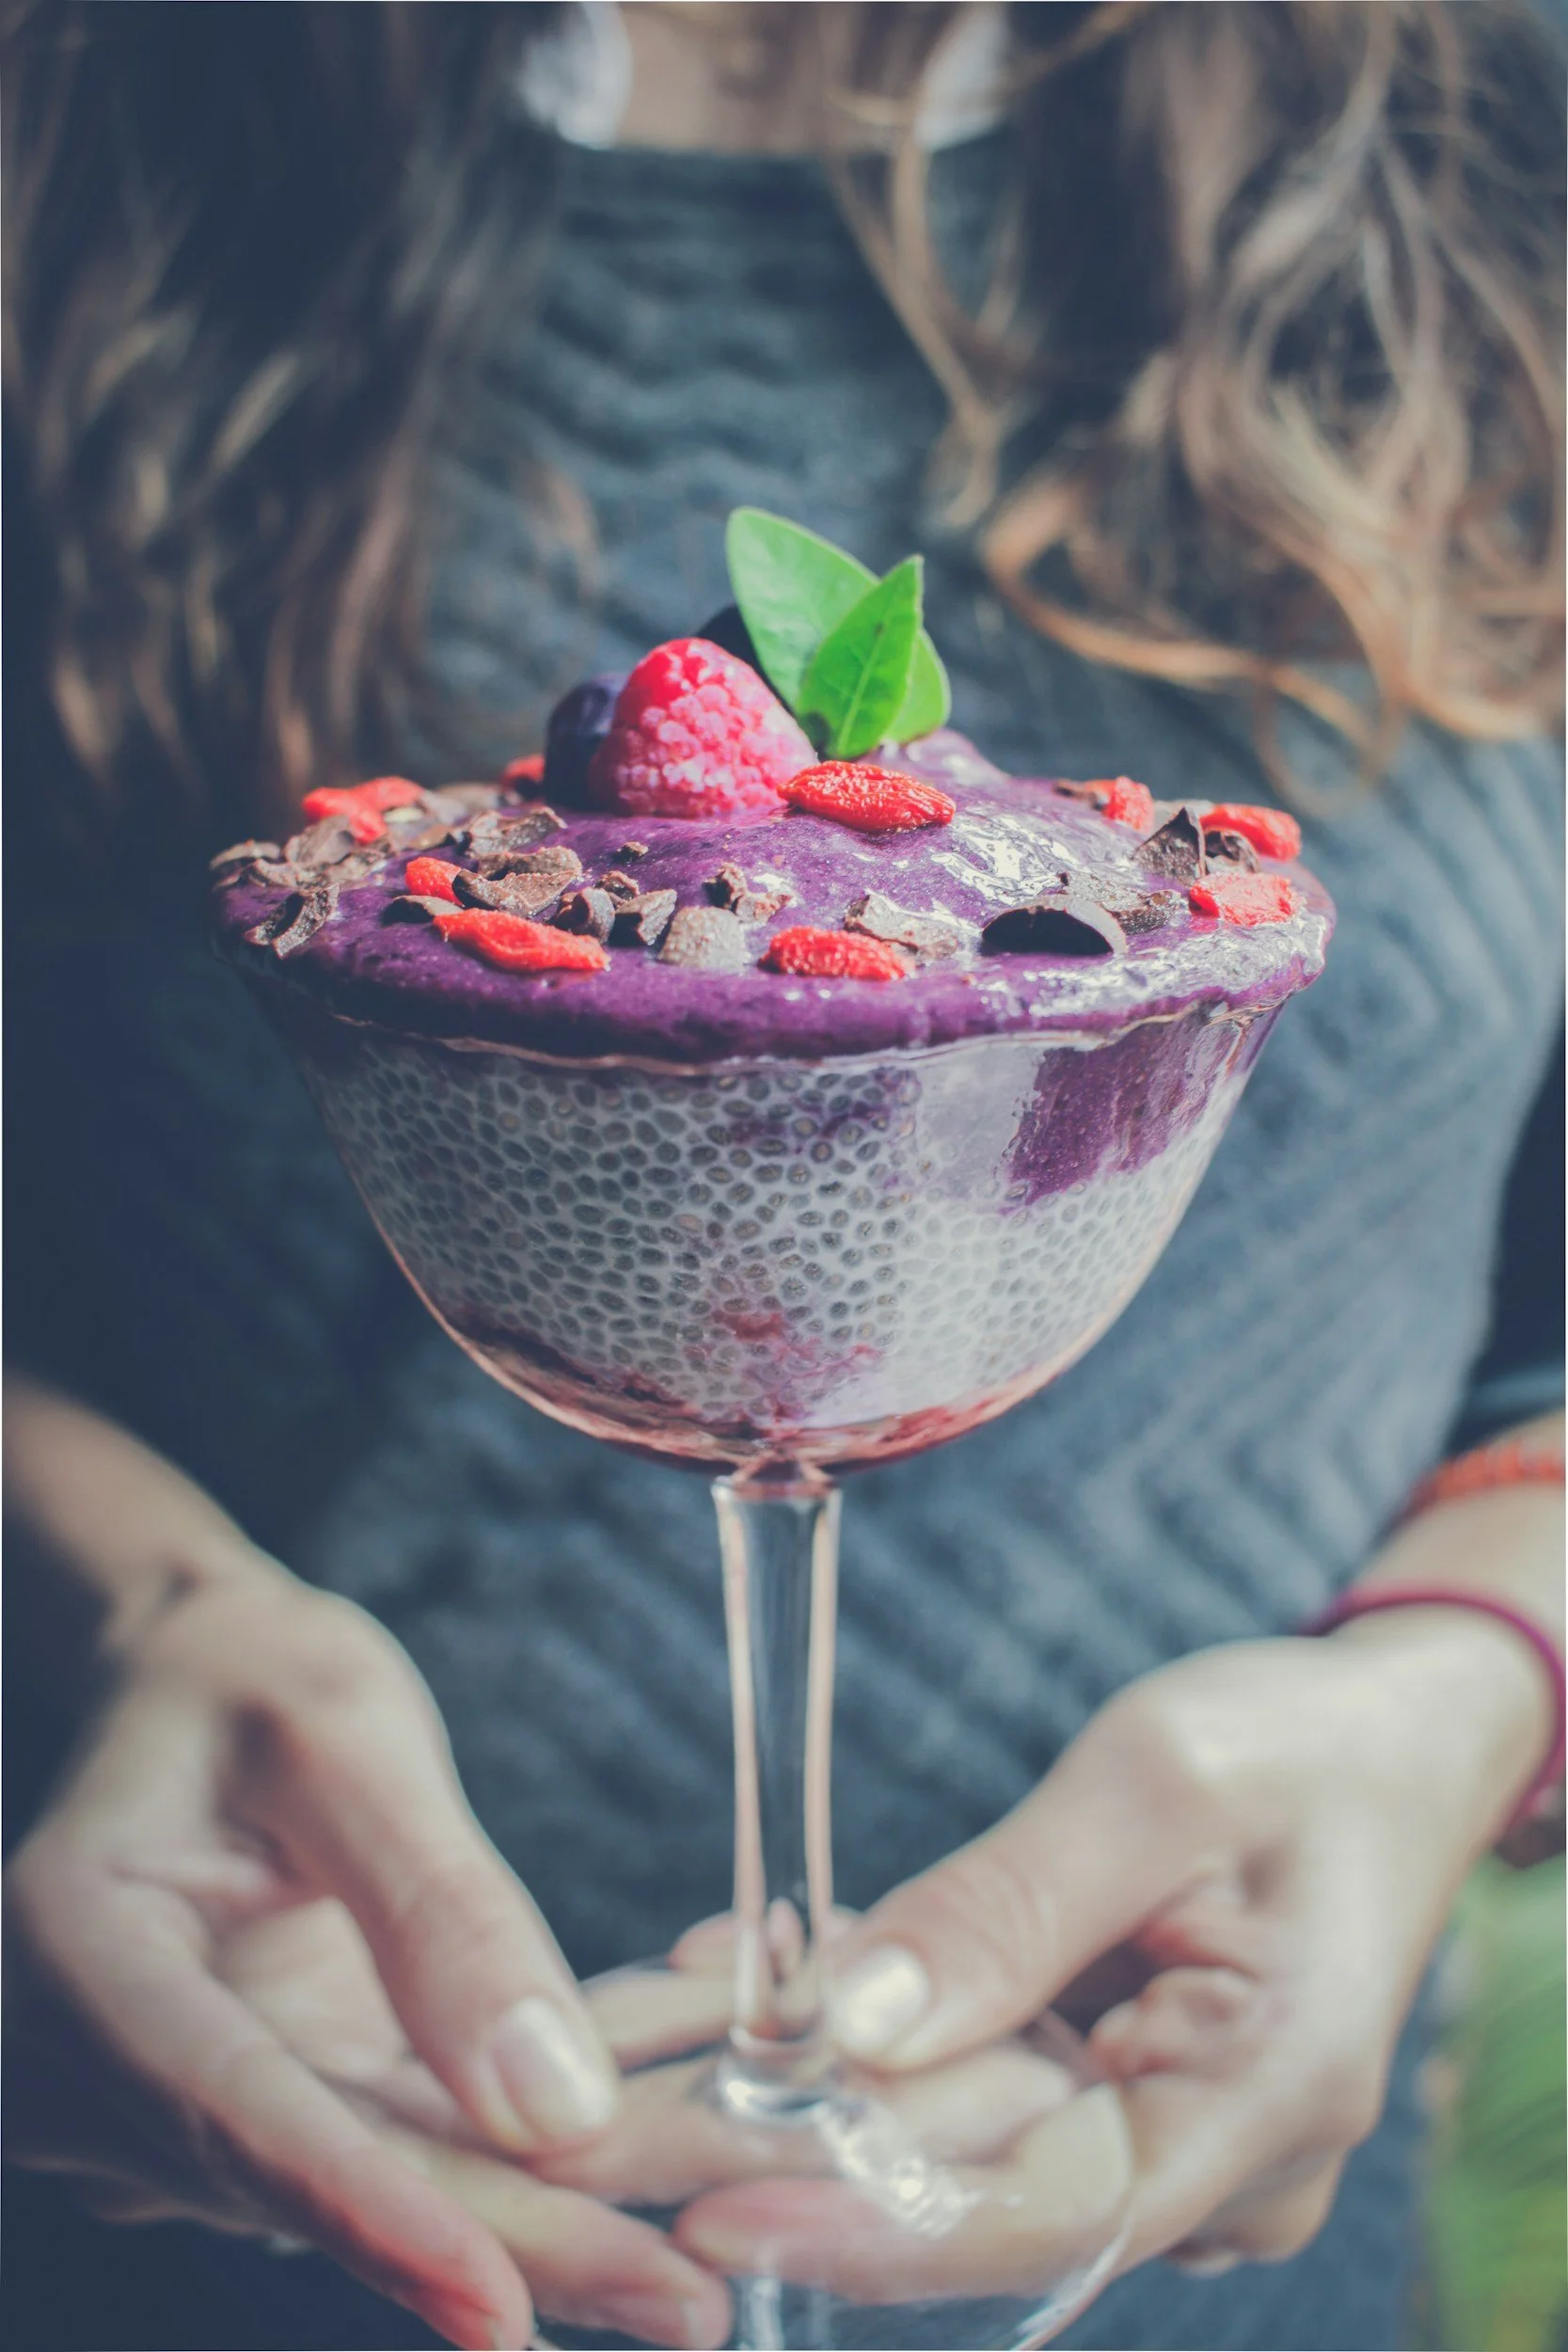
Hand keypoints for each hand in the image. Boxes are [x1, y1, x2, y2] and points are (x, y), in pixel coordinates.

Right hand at [5, 1561, 729, 2350]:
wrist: (203, 1680)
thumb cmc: (250, 1679)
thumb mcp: (343, 1737)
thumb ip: (436, 1906)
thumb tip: (547, 2103)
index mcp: (82, 1957)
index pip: (231, 2111)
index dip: (372, 2215)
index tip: (495, 2306)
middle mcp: (113, 2073)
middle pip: (341, 2180)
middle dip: (528, 2242)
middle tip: (689, 2299)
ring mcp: (203, 2111)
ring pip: (410, 2175)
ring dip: (581, 2194)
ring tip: (739, 2205)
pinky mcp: (294, 2110)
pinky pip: (437, 2135)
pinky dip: (568, 2126)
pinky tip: (700, 2112)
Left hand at [670, 1612, 1549, 2297]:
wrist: (1387, 1747)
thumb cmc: (1299, 1749)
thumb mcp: (1163, 1783)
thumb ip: (1012, 1909)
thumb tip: (855, 2027)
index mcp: (1256, 2106)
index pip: (1037, 2211)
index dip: (864, 2221)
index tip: (707, 2212)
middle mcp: (1199, 2166)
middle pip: (955, 2179)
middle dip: (758, 2142)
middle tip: (581, 2117)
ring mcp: (1146, 2137)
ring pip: (930, 2131)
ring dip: (766, 2081)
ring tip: (607, 2034)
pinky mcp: (1100, 2094)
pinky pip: (955, 2080)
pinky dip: (837, 2035)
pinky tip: (703, 1982)